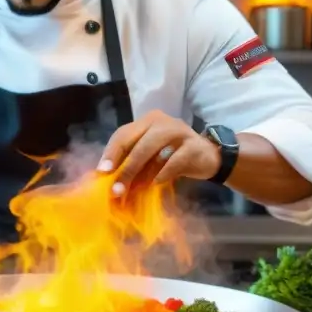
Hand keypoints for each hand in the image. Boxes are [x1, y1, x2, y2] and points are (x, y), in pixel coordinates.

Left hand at [97, 110, 218, 195]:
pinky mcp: (193, 145)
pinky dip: (162, 173)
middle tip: (115, 189)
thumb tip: (109, 181)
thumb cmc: (174, 157)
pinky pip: (173, 160)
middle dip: (123, 167)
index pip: (122, 134)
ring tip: (130, 190)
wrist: (209, 157)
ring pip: (151, 148)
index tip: (102, 172)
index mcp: (147, 121)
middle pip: (135, 142)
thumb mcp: (151, 157)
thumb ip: (133, 162)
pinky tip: (156, 184)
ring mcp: (179, 130)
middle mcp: (161, 121)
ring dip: (139, 172)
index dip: (111, 153)